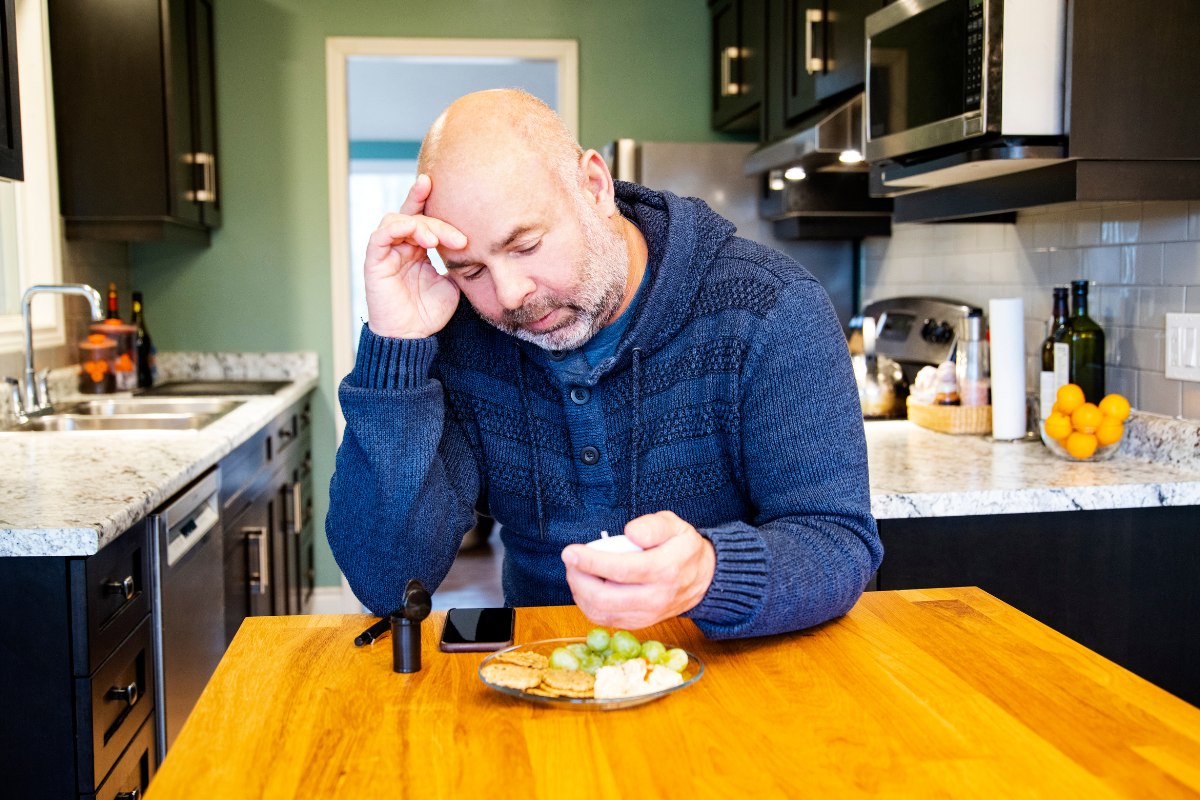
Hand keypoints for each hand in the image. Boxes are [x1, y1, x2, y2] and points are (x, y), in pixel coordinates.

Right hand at [363, 174, 466, 338]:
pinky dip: (398, 228)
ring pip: (398, 220)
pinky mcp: (374, 261)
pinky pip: (380, 235)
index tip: (448, 187)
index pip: (422, 216)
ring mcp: (386, 252)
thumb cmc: (429, 313)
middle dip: (437, 219)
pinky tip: (418, 235)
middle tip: (459, 238)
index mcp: (416, 249)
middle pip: (414, 215)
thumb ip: (456, 261)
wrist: (412, 338)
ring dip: (420, 224)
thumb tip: (473, 244)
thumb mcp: (451, 283)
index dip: (429, 199)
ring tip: (437, 241)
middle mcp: (400, 246)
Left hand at [561, 511, 715, 630]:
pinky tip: (586, 586)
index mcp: (665, 570)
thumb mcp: (675, 525)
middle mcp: (655, 597)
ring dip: (580, 592)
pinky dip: (588, 605)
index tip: (570, 552)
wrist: (703, 580)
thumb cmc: (683, 549)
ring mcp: (647, 615)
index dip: (591, 562)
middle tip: (571, 560)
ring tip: (577, 571)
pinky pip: (605, 620)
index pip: (621, 570)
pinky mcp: (639, 623)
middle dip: (579, 579)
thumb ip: (653, 525)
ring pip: (601, 612)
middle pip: (606, 597)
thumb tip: (630, 533)